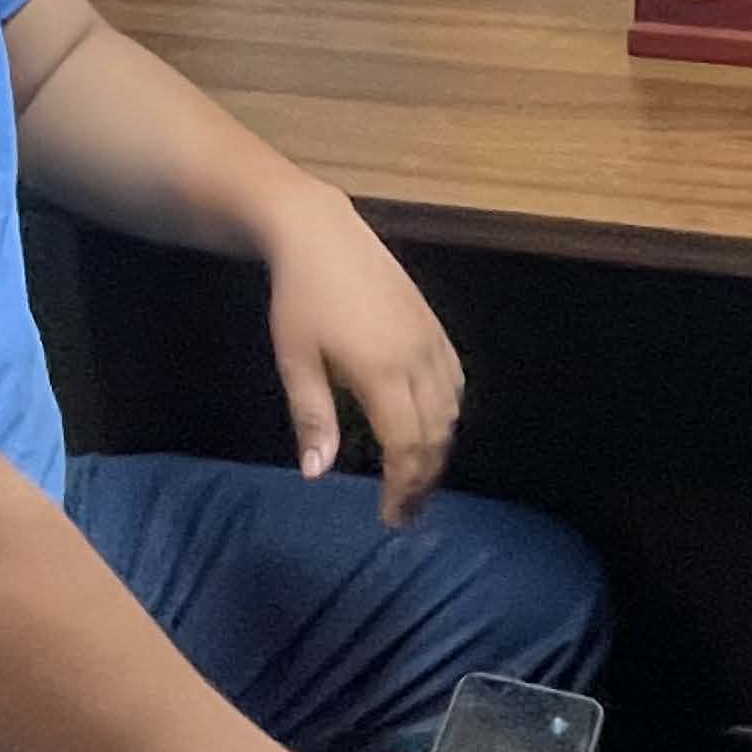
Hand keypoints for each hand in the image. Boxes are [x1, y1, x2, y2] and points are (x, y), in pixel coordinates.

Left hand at [257, 190, 464, 522]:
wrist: (322, 235)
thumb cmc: (299, 299)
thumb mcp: (294, 360)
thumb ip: (312, 417)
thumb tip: (317, 474)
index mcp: (382, 371)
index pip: (406, 446)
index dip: (402, 487)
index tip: (390, 517)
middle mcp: (417, 359)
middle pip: (436, 435)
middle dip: (424, 479)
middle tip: (405, 511)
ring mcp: (432, 340)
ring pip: (452, 411)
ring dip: (439, 450)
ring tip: (416, 477)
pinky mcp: (435, 326)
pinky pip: (456, 381)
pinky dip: (450, 414)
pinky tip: (432, 428)